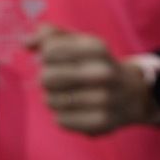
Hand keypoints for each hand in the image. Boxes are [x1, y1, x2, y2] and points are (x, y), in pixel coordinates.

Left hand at [26, 25, 159, 133]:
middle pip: (46, 77)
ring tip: (68, 94)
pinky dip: (62, 115)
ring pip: (50, 100)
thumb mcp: (82, 42)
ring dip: (53, 98)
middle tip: (56, 79)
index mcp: (97, 49)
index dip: (46, 55)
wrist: (133, 94)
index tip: (54, 58)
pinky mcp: (99, 123)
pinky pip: (60, 120)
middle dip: (46, 78)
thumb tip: (26, 43)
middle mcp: (102, 73)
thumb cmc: (98, 64)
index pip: (50, 51)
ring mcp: (103, 100)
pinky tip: (75, 109)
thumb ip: (52, 36)